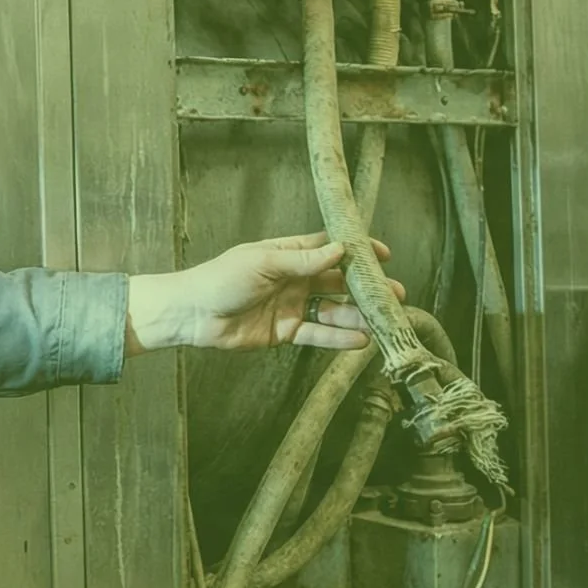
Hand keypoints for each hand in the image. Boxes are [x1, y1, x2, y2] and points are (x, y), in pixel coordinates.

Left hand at [125, 231, 403, 353]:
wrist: (192, 314)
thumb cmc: (221, 279)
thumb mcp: (263, 263)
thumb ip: (303, 261)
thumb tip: (340, 251)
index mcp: (287, 254)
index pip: (329, 248)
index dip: (357, 251)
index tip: (384, 255)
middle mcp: (294, 279)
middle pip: (338, 282)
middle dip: (366, 288)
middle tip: (395, 294)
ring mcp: (292, 306)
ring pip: (332, 310)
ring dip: (357, 315)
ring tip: (383, 321)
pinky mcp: (285, 332)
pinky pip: (317, 334)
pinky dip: (338, 338)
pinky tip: (360, 340)